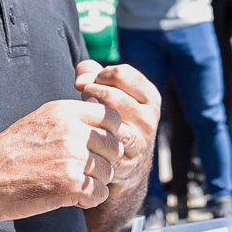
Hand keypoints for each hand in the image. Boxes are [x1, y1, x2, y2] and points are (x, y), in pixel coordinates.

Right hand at [0, 98, 125, 220]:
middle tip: (84, 170)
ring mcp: (73, 158)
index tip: (99, 147)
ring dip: (94, 182)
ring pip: (109, 173)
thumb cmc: (10, 152)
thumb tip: (99, 104)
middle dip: (105, 162)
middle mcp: (72, 131)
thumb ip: (72, 116)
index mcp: (65, 112)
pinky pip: (100, 194)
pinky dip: (89, 200)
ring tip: (71, 183)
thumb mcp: (40, 120)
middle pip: (115, 147)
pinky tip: (72, 198)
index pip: (113, 116)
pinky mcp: (71, 184)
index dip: (112, 134)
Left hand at [74, 60, 161, 187]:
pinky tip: (86, 133)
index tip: (94, 84)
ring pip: (108, 120)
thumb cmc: (114, 114)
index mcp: (150, 96)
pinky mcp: (126, 160)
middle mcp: (149, 118)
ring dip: (90, 115)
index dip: (100, 76)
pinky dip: (90, 135)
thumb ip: (91, 72)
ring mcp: (139, 140)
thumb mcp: (111, 88)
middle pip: (112, 96)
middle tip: (85, 100)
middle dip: (90, 94)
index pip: (121, 73)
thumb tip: (80, 82)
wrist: (129, 159)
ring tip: (86, 115)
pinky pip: (102, 143)